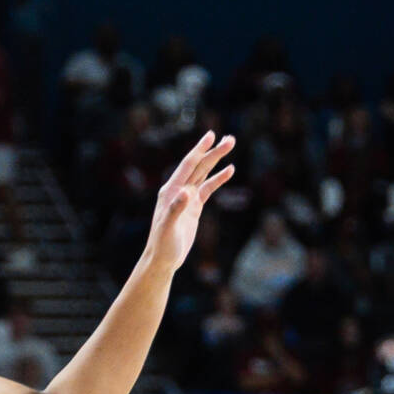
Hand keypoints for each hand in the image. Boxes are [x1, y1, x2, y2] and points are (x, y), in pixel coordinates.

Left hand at [144, 132, 237, 268]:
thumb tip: (186, 192)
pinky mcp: (194, 207)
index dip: (200, 149)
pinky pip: (208, 188)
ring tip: (230, 145)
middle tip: (230, 139)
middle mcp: (178, 189)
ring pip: (204, 173)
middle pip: (199, 166)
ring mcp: (187, 197)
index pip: (188, 165)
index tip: (211, 135)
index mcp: (170, 190)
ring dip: (217, 160)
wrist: (163, 258)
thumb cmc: (162, 244)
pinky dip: (218, 178)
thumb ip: (176, 209)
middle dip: (214, 152)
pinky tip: (229, 170)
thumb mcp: (168, 227)